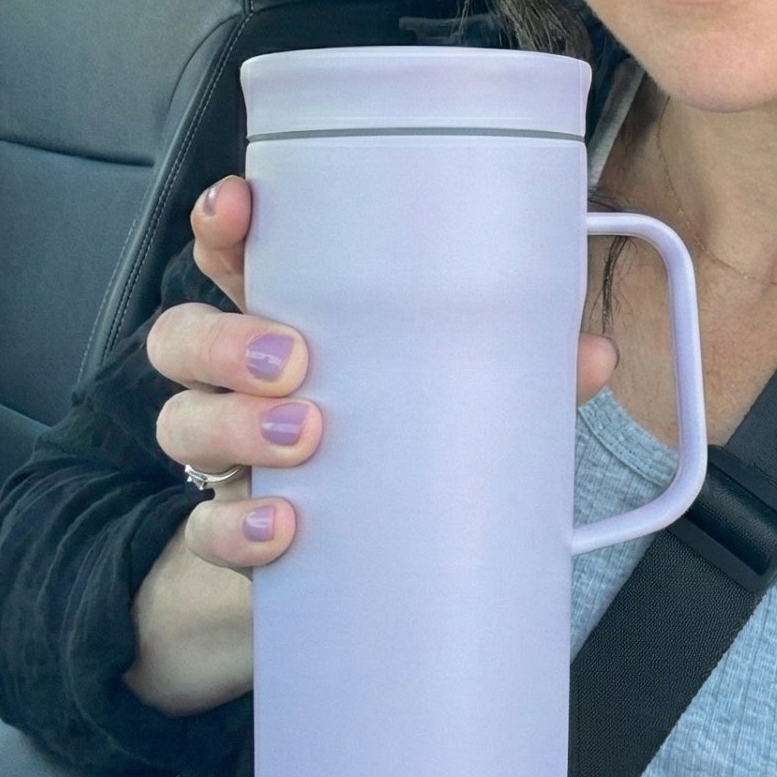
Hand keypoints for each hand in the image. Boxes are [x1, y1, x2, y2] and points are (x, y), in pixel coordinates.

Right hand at [149, 177, 622, 572]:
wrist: (352, 572)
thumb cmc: (398, 445)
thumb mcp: (452, 397)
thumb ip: (518, 371)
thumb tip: (595, 355)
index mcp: (290, 321)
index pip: (234, 256)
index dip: (222, 223)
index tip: (237, 205)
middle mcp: (239, 381)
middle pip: (182, 333)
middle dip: (227, 334)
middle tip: (294, 357)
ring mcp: (223, 456)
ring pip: (180, 418)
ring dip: (234, 421)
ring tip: (306, 434)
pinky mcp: (225, 534)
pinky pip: (205, 528)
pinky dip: (237, 527)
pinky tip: (283, 527)